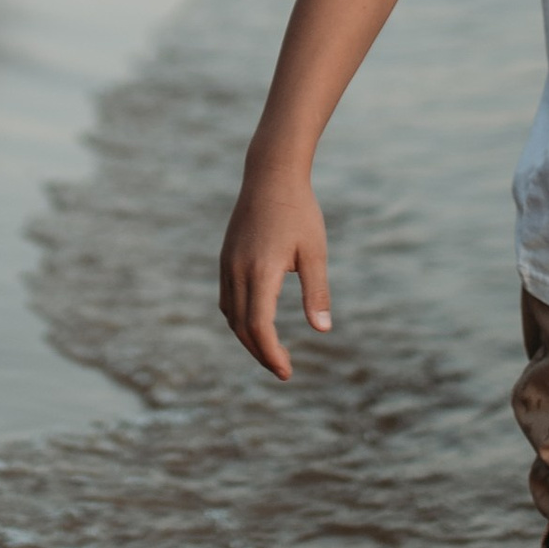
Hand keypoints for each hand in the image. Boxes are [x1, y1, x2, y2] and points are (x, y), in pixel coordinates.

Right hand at [217, 158, 331, 381]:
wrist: (270, 175)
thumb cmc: (299, 212)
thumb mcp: (315, 252)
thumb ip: (317, 292)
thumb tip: (322, 330)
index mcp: (261, 272)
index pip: (259, 327)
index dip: (271, 354)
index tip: (287, 372)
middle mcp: (237, 271)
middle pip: (242, 328)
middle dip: (261, 353)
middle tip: (283, 370)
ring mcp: (227, 265)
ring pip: (231, 315)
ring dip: (248, 338)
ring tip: (271, 352)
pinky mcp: (226, 259)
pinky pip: (227, 299)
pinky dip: (239, 319)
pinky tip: (256, 323)